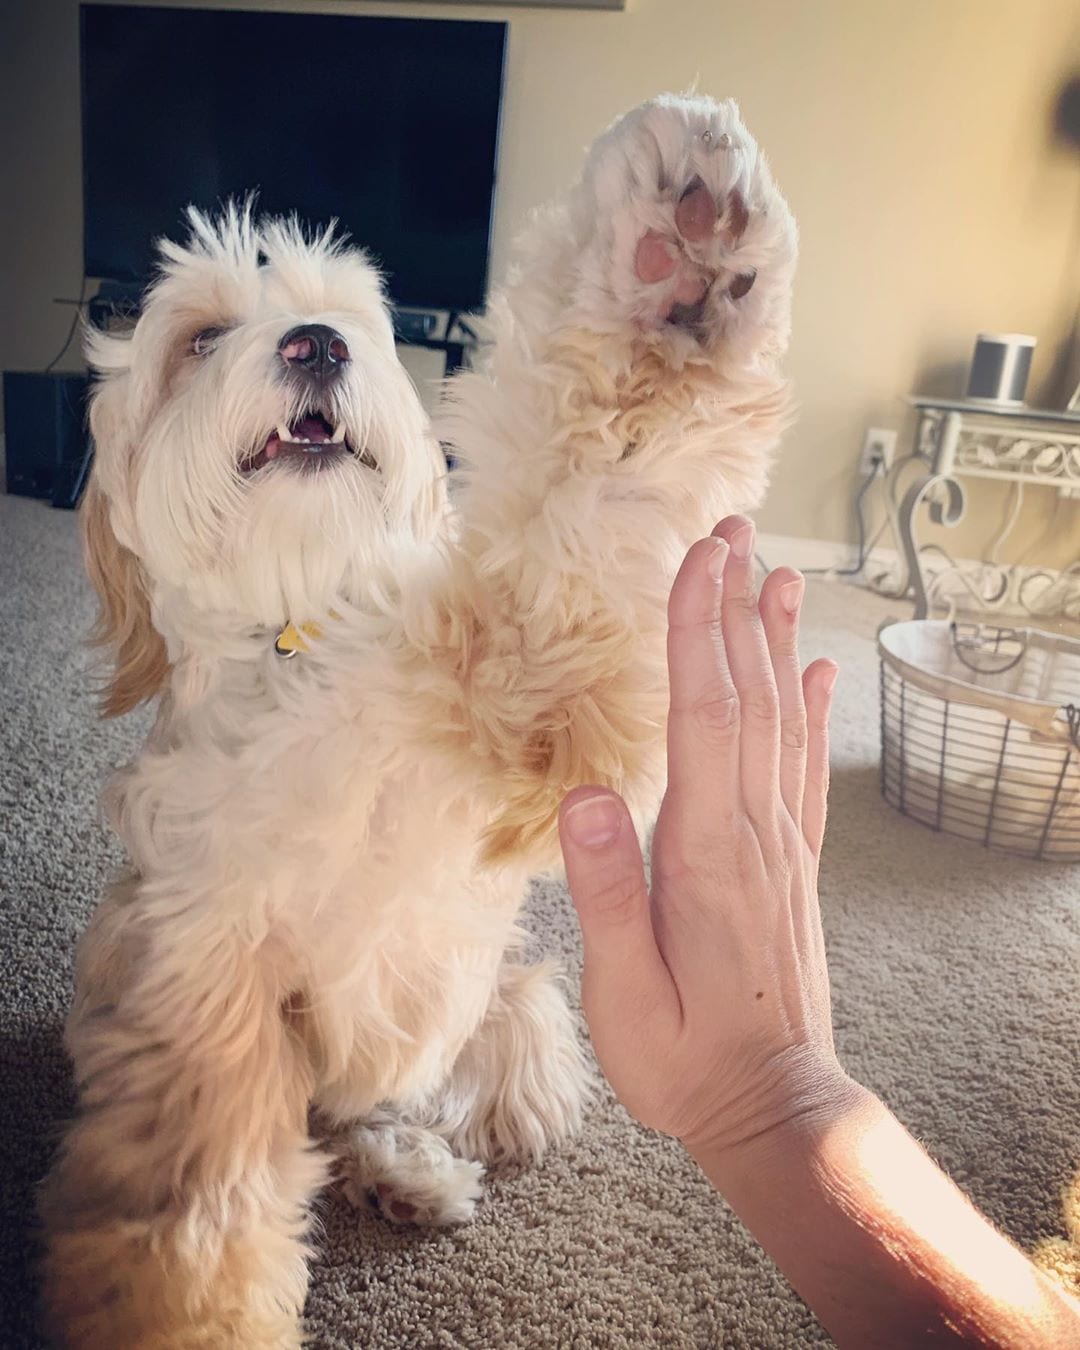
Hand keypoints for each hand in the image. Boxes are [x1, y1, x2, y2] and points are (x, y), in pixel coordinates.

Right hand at [558, 516, 848, 1156]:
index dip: (699, 631)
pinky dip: (810, 709)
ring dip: (775, 642)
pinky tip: (815, 670)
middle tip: (733, 531)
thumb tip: (586, 797)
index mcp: (709, 852)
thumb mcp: (626, 992)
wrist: (771, 1105)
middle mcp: (756, 833)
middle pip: (750, 697)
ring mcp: (783, 847)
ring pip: (783, 721)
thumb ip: (609, 894)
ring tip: (774, 574)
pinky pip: (803, 770)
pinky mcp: (793, 866)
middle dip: (736, 607)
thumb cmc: (685, 1057)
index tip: (698, 558)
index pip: (706, 715)